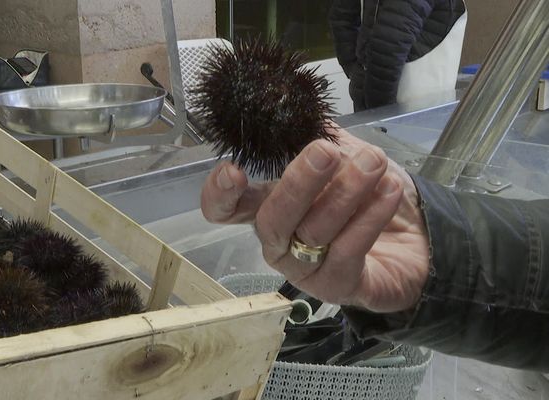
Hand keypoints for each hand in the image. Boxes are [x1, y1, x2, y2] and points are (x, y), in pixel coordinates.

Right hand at [201, 124, 429, 312]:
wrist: (418, 232)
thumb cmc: (369, 192)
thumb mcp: (343, 153)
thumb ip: (317, 135)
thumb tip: (296, 108)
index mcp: (269, 207)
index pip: (226, 210)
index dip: (219, 195)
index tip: (233, 170)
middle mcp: (280, 242)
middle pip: (272, 219)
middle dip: (297, 184)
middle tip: (326, 153)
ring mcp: (305, 269)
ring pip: (314, 232)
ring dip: (346, 192)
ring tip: (373, 163)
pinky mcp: (336, 287)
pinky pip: (348, 251)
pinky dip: (369, 217)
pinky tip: (388, 190)